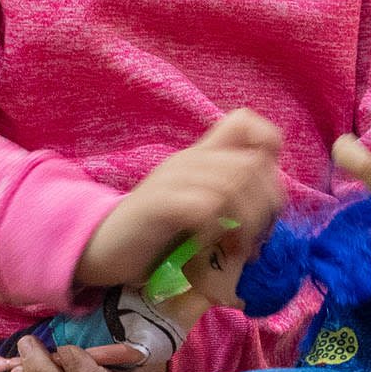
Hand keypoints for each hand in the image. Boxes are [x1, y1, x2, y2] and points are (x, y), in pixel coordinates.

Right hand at [77, 109, 284, 288]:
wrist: (100, 248)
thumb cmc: (154, 235)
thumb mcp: (197, 213)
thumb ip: (228, 204)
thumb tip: (270, 217)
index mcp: (200, 157)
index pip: (245, 122)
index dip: (268, 149)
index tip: (267, 195)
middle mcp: (188, 161)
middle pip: (251, 163)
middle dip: (267, 206)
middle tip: (258, 239)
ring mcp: (171, 179)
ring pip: (232, 184)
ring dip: (247, 223)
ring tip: (240, 249)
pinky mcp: (157, 204)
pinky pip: (203, 206)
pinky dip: (217, 229)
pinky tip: (211, 246)